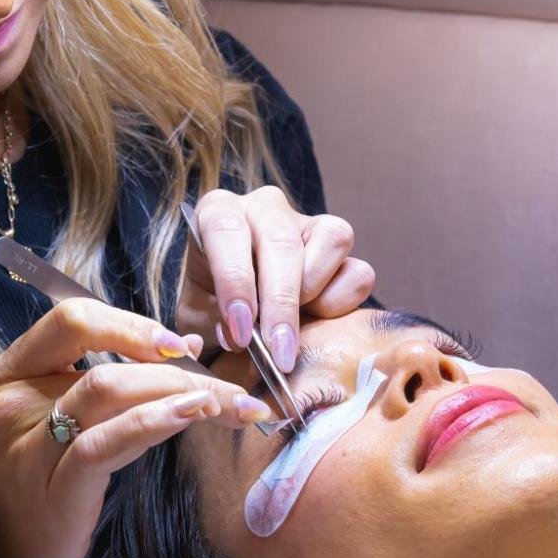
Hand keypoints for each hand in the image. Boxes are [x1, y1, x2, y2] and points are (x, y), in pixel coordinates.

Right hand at [0, 298, 271, 557]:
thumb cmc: (42, 482)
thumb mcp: (63, 419)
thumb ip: (113, 380)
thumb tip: (185, 348)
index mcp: (16, 371)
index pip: (73, 319)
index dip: (132, 326)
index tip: (184, 346)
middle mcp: (16, 403)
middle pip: (105, 365)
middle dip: (180, 373)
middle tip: (235, 391)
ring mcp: (29, 449)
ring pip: (106, 393)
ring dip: (180, 394)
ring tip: (230, 406)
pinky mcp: (52, 491)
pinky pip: (102, 444)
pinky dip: (153, 422)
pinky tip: (192, 417)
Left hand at [178, 187, 374, 371]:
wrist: (242, 308)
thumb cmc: (212, 303)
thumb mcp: (199, 315)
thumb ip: (214, 323)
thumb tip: (243, 339)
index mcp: (218, 212)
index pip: (226, 229)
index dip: (235, 281)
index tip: (241, 332)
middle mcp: (264, 206)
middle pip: (282, 241)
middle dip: (281, 303)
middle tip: (278, 351)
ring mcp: (307, 220)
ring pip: (331, 241)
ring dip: (314, 294)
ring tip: (294, 325)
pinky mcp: (340, 244)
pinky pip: (357, 270)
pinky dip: (340, 301)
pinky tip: (316, 316)